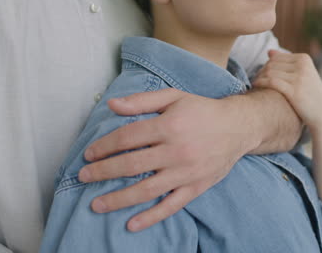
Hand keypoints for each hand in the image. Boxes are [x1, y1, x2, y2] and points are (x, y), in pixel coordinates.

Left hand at [78, 88, 258, 231]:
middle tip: (83, 177)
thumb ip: (142, 100)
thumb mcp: (174, 97)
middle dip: (103, 172)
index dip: (104, 146)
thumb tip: (111, 104)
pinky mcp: (196, 187)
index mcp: (168, 126)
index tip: (88, 154)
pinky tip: (132, 224)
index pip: (127, 138)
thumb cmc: (202, 110)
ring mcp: (186, 172)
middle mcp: (176, 151)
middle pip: (131, 165)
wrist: (238, 127)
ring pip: (146, 189)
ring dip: (118, 199)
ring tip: (96, 205)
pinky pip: (171, 205)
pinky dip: (151, 217)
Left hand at [253, 50, 321, 129]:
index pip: (276, 57)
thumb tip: (269, 51)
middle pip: (272, 64)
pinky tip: (256, 86)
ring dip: (259, 77)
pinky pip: (271, 81)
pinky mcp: (294, 90)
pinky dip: (260, 83)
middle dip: (261, 72)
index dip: (265, 66)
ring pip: (270, 72)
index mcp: (304, 59)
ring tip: (255, 84)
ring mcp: (299, 77)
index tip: (260, 75)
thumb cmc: (310, 96)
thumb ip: (286, 63)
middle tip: (255, 81)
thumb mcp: (302, 75)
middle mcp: (303, 65)